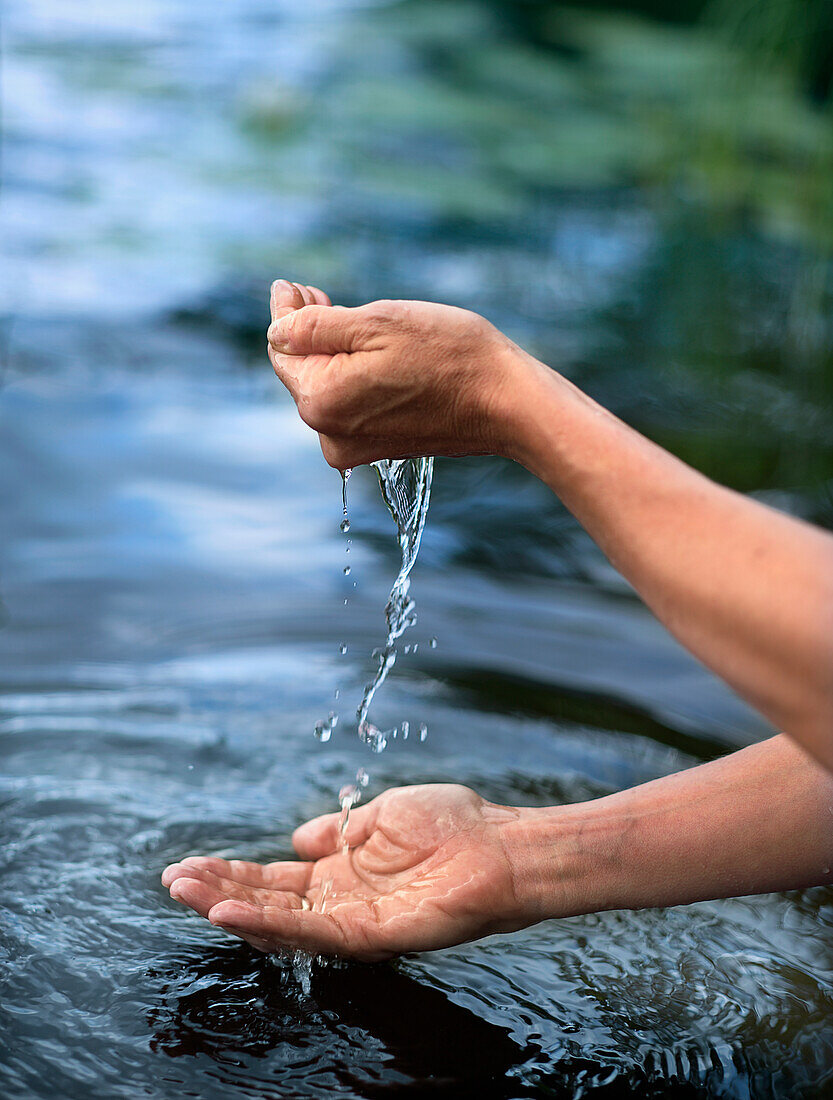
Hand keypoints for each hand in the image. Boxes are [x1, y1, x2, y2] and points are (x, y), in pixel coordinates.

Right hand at [162, 784, 530, 960]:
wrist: (502, 845)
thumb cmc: (453, 824)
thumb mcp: (382, 815)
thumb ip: (338, 830)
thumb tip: (296, 837)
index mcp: (342, 873)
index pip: (275, 878)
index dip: (232, 871)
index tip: (188, 863)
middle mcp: (342, 903)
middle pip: (268, 902)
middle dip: (219, 891)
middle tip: (171, 881)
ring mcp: (355, 922)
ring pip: (281, 923)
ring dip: (231, 909)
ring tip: (188, 894)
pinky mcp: (373, 936)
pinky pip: (314, 934)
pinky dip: (271, 925)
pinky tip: (234, 910)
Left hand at [266, 280, 535, 468]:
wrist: (505, 402)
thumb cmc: (447, 356)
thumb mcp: (376, 323)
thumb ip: (314, 327)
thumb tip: (276, 328)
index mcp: (321, 401)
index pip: (281, 350)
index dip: (286, 313)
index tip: (293, 286)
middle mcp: (329, 435)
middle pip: (303, 372)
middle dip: (307, 332)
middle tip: (316, 294)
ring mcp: (354, 447)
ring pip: (328, 387)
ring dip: (332, 352)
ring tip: (348, 318)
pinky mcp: (379, 448)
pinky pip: (351, 405)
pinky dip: (354, 376)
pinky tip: (372, 353)